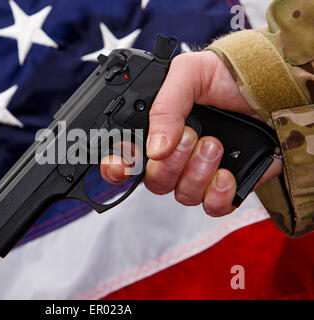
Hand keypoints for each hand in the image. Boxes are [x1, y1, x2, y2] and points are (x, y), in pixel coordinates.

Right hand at [100, 51, 281, 216]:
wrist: (273, 84)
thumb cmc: (226, 75)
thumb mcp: (188, 74)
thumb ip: (164, 107)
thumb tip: (154, 150)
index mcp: (155, 130)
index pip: (125, 159)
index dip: (116, 168)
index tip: (124, 166)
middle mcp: (173, 156)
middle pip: (153, 182)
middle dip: (170, 163)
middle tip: (191, 135)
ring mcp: (198, 173)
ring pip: (181, 195)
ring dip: (197, 172)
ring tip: (215, 144)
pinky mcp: (225, 186)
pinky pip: (210, 207)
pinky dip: (216, 194)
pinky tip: (226, 173)